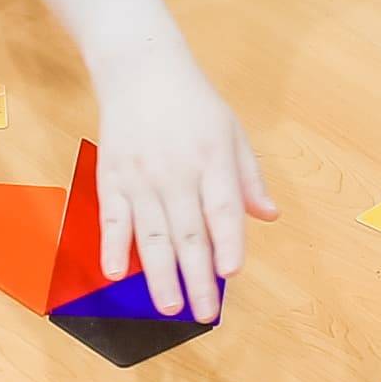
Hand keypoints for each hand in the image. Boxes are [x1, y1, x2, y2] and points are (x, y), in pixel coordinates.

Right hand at [90, 48, 276, 320]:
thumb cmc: (192, 102)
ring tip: (169, 306)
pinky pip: (112, 218)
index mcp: (212, 159)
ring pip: (151, 234)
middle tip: (203, 313)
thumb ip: (249, 178)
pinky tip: (115, 272)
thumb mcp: (231, 131)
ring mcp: (141, 176)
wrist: (139, 68)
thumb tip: (269, 216)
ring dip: (159, 274)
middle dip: (197, 277)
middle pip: (188, 232)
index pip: (221, 208)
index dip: (227, 242)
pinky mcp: (112, 176)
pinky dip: (112, 246)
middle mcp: (176, 171)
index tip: (231, 273)